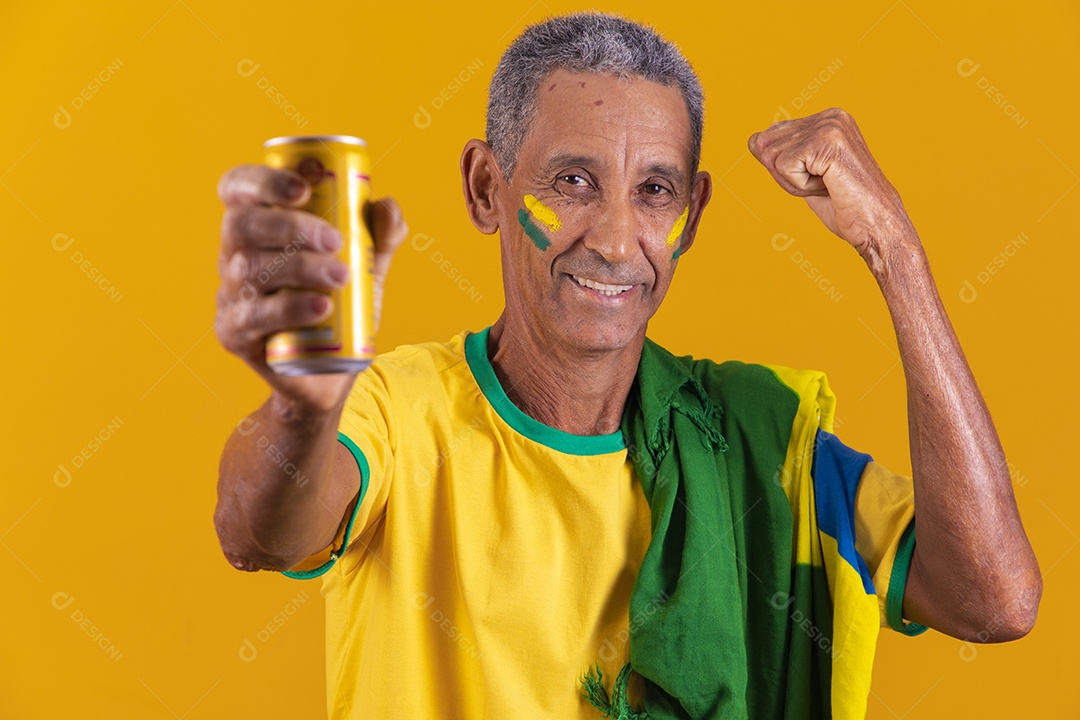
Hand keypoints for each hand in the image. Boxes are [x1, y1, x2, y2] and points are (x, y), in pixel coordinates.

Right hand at [215, 164, 407, 412]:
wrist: (333, 372)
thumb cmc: (342, 309)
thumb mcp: (367, 269)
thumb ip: (380, 237)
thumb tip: (386, 205)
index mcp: (258, 228)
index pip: (239, 189)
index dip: (262, 181)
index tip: (305, 188)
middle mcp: (235, 255)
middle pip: (241, 225)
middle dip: (290, 226)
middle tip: (336, 241)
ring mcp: (231, 295)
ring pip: (249, 269)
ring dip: (299, 268)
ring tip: (342, 277)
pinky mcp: (234, 333)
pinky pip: (252, 316)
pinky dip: (288, 308)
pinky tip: (321, 307)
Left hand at [748, 108, 918, 269]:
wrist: (876, 227)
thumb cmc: (844, 206)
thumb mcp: (804, 175)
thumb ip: (781, 156)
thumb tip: (753, 140)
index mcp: (828, 119)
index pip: (770, 138)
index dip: (784, 170)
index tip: (819, 179)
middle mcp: (831, 115)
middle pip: (766, 145)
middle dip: (786, 176)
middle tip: (823, 185)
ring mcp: (830, 125)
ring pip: (772, 157)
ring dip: (793, 182)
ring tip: (827, 185)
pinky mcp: (827, 140)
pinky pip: (784, 166)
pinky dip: (799, 186)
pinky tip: (828, 186)